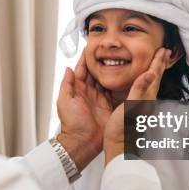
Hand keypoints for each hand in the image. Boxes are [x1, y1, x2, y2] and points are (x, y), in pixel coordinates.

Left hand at [57, 51, 112, 169]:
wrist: (82, 142)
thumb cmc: (71, 124)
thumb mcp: (64, 102)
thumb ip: (66, 85)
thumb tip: (68, 69)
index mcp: (77, 90)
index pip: (82, 70)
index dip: (85, 59)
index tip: (90, 47)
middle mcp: (89, 93)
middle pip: (96, 73)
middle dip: (101, 61)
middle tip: (108, 50)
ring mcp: (99, 99)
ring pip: (106, 80)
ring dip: (111, 70)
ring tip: (118, 59)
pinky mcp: (109, 106)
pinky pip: (114, 92)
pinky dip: (118, 84)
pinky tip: (124, 76)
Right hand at [104, 48, 171, 164]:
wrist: (119, 148)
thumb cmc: (122, 130)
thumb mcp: (130, 107)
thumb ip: (139, 90)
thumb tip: (150, 74)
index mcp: (146, 97)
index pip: (154, 75)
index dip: (157, 61)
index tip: (162, 49)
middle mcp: (147, 101)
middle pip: (155, 78)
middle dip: (159, 64)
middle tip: (164, 52)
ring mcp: (142, 106)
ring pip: (151, 84)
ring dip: (154, 71)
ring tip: (156, 63)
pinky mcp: (136, 110)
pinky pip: (143, 90)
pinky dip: (145, 81)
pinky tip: (142, 83)